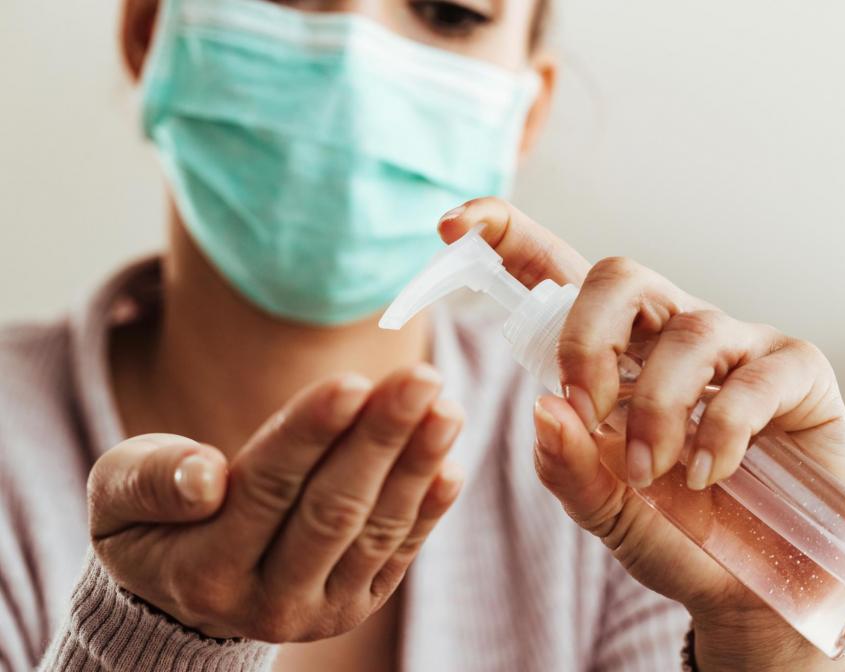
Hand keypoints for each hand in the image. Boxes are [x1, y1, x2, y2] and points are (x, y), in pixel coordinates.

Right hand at [88, 364, 463, 641]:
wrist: (185, 590)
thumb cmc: (152, 523)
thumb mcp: (121, 498)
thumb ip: (152, 483)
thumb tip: (206, 477)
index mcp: (204, 572)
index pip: (268, 490)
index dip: (312, 434)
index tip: (354, 382)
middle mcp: (268, 603)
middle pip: (334, 510)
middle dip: (381, 439)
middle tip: (422, 379)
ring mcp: (321, 610)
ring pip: (377, 530)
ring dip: (417, 466)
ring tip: (446, 408)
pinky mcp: (355, 603)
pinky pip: (399, 554)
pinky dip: (429, 509)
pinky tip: (450, 464)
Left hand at [439, 198, 844, 670]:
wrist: (752, 582)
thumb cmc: (674, 532)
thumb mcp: (605, 509)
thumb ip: (568, 467)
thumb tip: (542, 407)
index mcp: (614, 354)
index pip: (558, 274)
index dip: (508, 236)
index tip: (451, 225)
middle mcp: (671, 333)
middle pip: (619, 276)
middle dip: (587, 342)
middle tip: (585, 412)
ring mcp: (737, 346)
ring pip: (687, 330)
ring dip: (656, 411)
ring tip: (651, 473)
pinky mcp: (796, 370)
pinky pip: (751, 378)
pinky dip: (718, 432)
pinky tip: (707, 474)